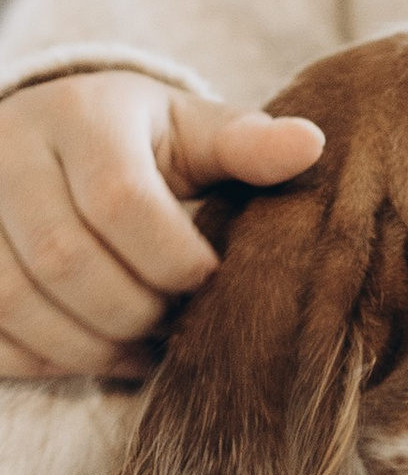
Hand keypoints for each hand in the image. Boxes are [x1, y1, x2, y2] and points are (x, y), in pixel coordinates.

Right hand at [0, 72, 323, 379]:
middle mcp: (8, 155)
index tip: (207, 280)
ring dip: (86, 345)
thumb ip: (244, 144)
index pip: (120, 201)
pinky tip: (87, 354)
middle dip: (131, 311)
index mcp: (81, 116)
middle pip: (64, 260)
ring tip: (139, 351)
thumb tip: (310, 147)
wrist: (43, 134)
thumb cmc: (135, 138)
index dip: (172, 259)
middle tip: (173, 327)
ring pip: (15, 301)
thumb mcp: (188, 128)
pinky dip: (40, 359)